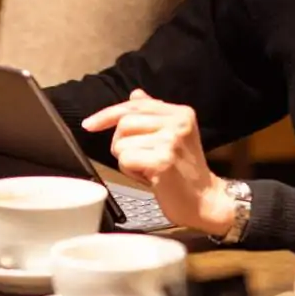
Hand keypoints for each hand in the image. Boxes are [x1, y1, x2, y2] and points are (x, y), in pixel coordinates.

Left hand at [80, 91, 233, 236]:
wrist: (205, 200)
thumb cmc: (185, 172)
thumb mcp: (172, 136)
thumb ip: (153, 114)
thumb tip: (135, 95)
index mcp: (180, 113)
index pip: (134, 104)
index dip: (107, 114)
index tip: (89, 125)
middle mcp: (177, 122)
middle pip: (124, 122)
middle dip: (122, 144)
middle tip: (141, 160)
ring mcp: (170, 141)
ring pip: (121, 143)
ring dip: (128, 161)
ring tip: (148, 169)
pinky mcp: (162, 161)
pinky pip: (125, 159)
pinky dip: (130, 172)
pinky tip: (148, 178)